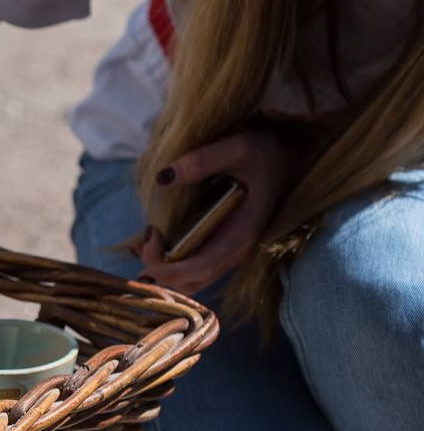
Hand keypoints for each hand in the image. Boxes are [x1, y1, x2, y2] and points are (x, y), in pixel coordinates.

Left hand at [139, 131, 295, 294]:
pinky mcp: (217, 248)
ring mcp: (225, 253)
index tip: (145, 260)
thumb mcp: (237, 147)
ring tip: (147, 235)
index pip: (202, 267)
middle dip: (160, 270)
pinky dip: (165, 262)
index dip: (170, 272)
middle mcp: (234, 252)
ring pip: (188, 281)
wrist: (286, 159)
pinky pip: (188, 268)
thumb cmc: (263, 153)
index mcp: (241, 233)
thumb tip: (162, 176)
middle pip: (191, 282)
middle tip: (148, 233)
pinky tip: (151, 238)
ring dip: (161, 268)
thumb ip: (202, 160)